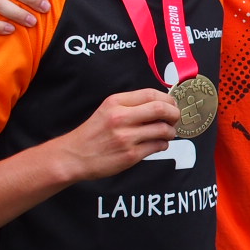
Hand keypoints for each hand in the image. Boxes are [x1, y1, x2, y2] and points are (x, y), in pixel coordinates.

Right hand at [55, 89, 180, 181]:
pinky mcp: (130, 155)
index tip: (171, 104)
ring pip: (163, 129)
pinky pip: (157, 146)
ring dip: (171, 131)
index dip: (167, 99)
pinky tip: (159, 144)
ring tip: (168, 133)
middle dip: (174, 114)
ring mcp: (126, 137)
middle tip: (176, 118)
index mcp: (116, 102)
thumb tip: (160, 104)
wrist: (74, 156)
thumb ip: (130, 105)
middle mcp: (121, 117)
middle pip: (161, 109)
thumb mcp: (107, 110)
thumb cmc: (93, 133)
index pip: (151, 94)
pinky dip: (163, 144)